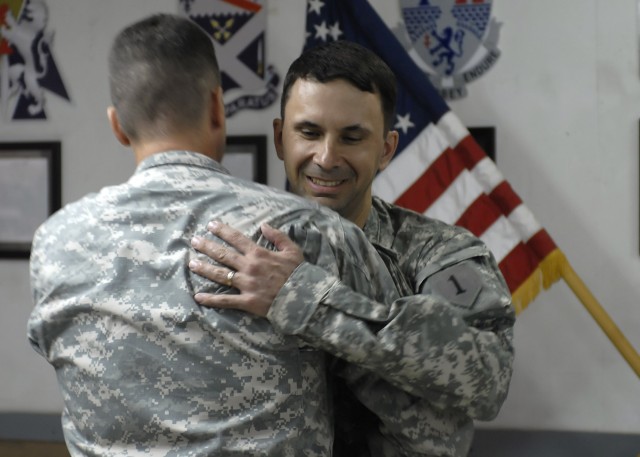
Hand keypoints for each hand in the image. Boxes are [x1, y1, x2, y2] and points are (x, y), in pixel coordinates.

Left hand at [189, 221, 303, 316]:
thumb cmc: (299, 273)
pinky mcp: (247, 301)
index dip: (222, 231)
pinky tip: (198, 297)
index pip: (236, 239)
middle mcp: (249, 268)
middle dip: (207, 247)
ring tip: (192, 264)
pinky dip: (211, 299)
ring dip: (205, 269)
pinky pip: (226, 300)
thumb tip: (264, 225)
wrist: (304, 297)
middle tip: (194, 241)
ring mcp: (247, 285)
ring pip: (221, 275)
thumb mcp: (292, 250)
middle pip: (223, 255)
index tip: (210, 225)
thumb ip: (278, 236)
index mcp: (259, 254)